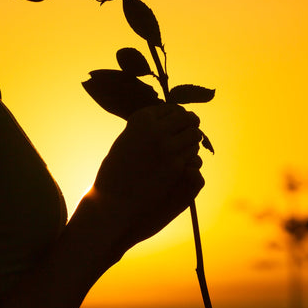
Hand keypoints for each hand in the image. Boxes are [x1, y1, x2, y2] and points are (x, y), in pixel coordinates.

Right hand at [92, 103, 204, 250]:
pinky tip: (183, 161)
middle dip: (189, 123)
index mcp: (140, 119)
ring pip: (194, 135)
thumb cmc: (117, 170)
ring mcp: (167, 148)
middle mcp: (155, 130)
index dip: (176, 115)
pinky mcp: (176, 167)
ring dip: (192, 139)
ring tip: (185, 146)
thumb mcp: (127, 139)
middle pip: (186, 118)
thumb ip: (146, 128)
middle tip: (189, 130)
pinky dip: (191, 155)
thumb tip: (167, 120)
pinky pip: (193, 154)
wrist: (113, 199)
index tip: (176, 122)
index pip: (170, 108)